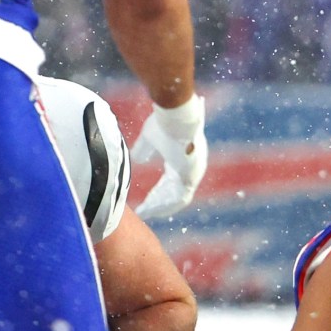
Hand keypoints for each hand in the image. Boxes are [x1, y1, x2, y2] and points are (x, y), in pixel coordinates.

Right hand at [133, 95, 207, 220]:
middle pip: (174, 190)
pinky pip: (180, 198)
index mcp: (183, 157)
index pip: (171, 179)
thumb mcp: (149, 138)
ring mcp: (194, 172)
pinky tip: (152, 210)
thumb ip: (144, 149)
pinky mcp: (192, 176)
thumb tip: (137, 159)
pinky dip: (166, 205)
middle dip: (159, 201)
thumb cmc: (164, 124)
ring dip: (161, 206)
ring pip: (177, 197)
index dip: (158, 190)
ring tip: (146, 212)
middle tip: (145, 210)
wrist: (177, 117)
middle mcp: (191, 167)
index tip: (147, 200)